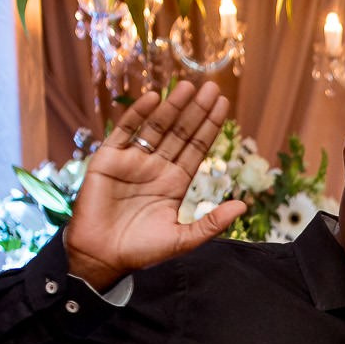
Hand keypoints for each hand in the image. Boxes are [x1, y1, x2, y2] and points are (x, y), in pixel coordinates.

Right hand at [64, 82, 244, 290]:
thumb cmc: (141, 251)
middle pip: (180, 132)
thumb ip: (211, 223)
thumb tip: (243, 206)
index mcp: (174, 182)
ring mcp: (132, 161)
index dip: (209, 126)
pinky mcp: (108, 159)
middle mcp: (156, 167)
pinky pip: (125, 132)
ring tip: (188, 87)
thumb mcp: (182, 239)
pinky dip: (138, 115)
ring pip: (156, 128)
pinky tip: (153, 98)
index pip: (196, 148)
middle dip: (196, 110)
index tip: (223, 104)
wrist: (101, 257)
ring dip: (172, 107)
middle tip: (212, 87)